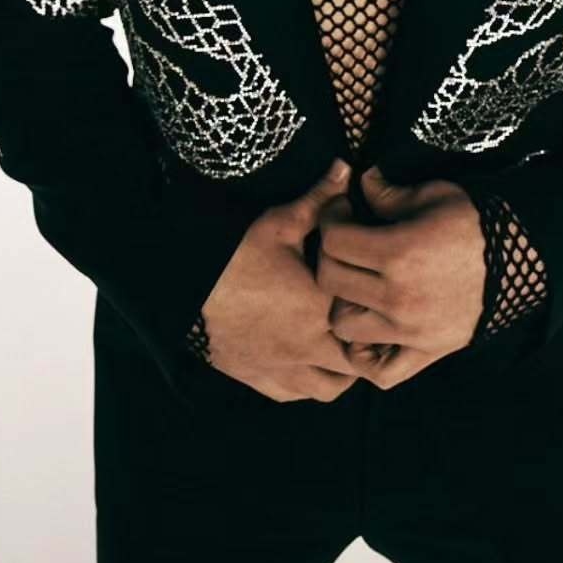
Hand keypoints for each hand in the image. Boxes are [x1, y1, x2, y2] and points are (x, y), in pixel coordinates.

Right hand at [200, 159, 377, 402]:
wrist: (185, 289)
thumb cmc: (234, 255)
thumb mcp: (279, 223)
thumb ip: (319, 201)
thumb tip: (344, 169)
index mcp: (322, 310)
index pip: (369, 321)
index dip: (377, 312)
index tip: (376, 295)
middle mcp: (308, 347)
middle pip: (357, 363)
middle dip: (363, 346)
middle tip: (360, 321)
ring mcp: (282, 368)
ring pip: (330, 387)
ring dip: (339, 370)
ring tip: (335, 343)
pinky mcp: (257, 378)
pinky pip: (295, 393)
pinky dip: (306, 382)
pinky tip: (302, 357)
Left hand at [315, 165, 485, 389]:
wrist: (521, 263)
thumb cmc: (476, 223)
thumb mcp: (435, 194)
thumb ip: (389, 193)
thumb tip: (359, 182)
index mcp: (399, 252)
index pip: (334, 239)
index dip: (332, 217)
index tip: (345, 211)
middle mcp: (398, 296)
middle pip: (330, 279)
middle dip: (330, 254)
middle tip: (347, 243)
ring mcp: (410, 330)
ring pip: (343, 324)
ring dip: (344, 302)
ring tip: (359, 285)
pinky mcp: (425, 352)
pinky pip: (380, 371)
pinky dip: (367, 355)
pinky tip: (372, 329)